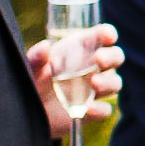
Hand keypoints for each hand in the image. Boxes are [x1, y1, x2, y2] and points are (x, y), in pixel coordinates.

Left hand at [27, 23, 123, 137]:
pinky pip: (104, 109)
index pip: (101, 36)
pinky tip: (88, 109)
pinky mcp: (91, 110)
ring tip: (95, 83)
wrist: (29, 111)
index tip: (108, 36)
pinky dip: (100, 109)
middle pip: (116, 57)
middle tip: (100, 59)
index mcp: (81, 49)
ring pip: (115, 83)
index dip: (108, 34)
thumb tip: (45, 47)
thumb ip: (36, 57)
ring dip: (109, 82)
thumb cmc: (34, 80)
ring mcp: (94, 89)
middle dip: (112, 56)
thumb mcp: (31, 67)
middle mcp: (92, 67)